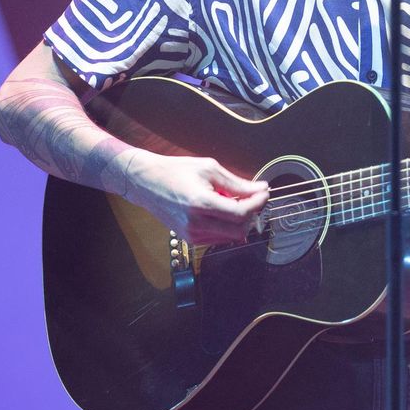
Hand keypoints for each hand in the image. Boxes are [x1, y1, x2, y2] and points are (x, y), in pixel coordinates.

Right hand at [112, 150, 269, 245]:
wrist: (145, 182)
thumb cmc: (175, 171)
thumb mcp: (209, 169)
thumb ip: (237, 183)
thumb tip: (261, 189)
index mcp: (201, 204)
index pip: (241, 213)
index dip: (258, 203)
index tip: (264, 193)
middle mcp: (196, 224)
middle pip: (240, 228)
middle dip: (252, 212)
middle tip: (253, 197)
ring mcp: (192, 235)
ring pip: (232, 235)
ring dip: (240, 220)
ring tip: (231, 200)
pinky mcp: (190, 239)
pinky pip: (220, 237)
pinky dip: (227, 225)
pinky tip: (220, 210)